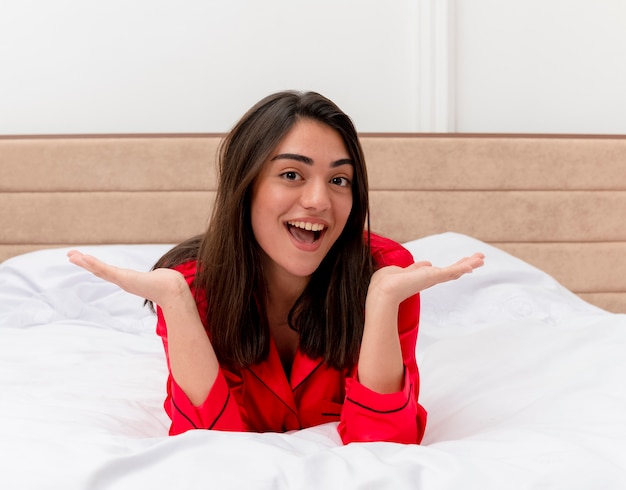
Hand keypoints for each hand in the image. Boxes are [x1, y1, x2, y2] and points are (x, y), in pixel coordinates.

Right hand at [67, 250, 188, 307]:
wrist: (173, 291)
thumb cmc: (169, 284)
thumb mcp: (158, 277)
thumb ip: (157, 276)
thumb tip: (162, 275)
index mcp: (129, 280)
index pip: (108, 271)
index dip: (96, 266)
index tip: (84, 259)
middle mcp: (123, 281)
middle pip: (100, 271)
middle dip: (85, 263)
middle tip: (70, 255)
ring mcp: (122, 280)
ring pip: (100, 270)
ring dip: (86, 263)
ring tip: (73, 256)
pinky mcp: (124, 278)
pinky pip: (106, 270)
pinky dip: (94, 264)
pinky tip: (84, 258)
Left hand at [368, 253, 484, 305]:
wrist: (385, 291)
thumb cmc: (386, 283)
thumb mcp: (400, 271)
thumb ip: (414, 268)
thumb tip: (425, 263)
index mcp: (420, 278)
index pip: (438, 272)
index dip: (449, 269)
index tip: (460, 265)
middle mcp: (429, 280)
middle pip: (451, 272)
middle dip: (463, 265)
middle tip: (478, 260)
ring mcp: (433, 279)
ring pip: (455, 270)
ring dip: (468, 263)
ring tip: (481, 258)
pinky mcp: (435, 277)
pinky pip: (453, 270)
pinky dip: (465, 265)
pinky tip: (476, 262)